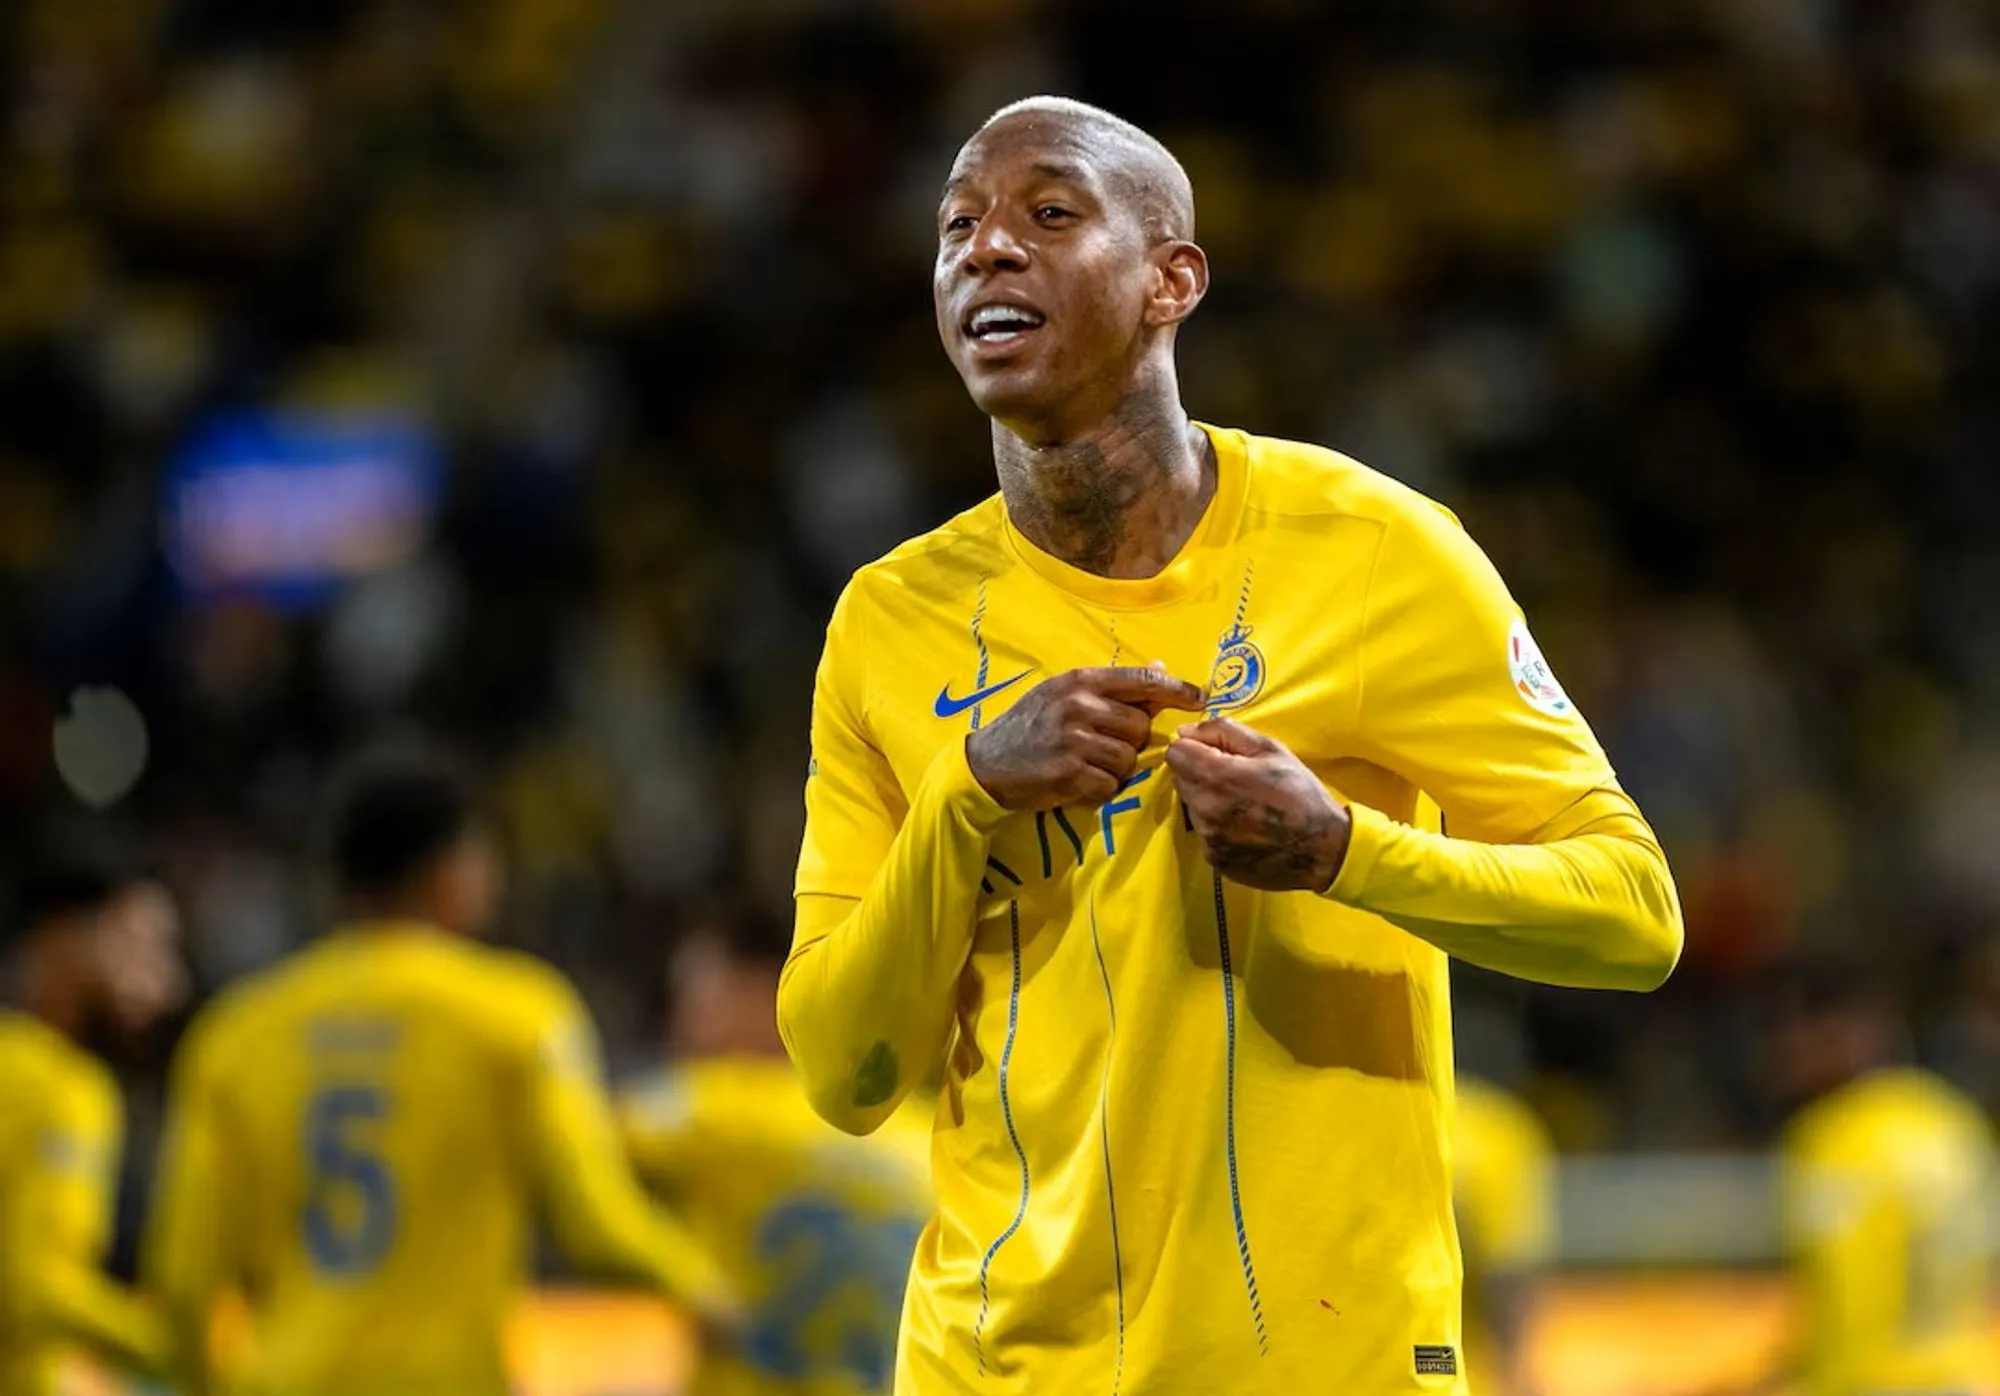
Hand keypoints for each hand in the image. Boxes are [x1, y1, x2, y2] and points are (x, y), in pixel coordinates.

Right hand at [966, 665, 1204, 809]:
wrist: (986, 764)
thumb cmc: (1029, 725)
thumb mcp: (1064, 692)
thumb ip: (1111, 684)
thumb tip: (1160, 667)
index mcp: (1081, 681)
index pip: (1142, 680)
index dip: (1176, 689)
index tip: (1200, 697)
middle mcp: (1080, 706)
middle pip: (1140, 726)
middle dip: (1131, 740)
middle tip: (1103, 745)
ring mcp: (1074, 740)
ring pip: (1128, 758)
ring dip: (1116, 768)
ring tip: (1087, 764)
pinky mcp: (1069, 773)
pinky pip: (1110, 784)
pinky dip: (1100, 788)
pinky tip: (1077, 781)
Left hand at [1166, 717, 1351, 891]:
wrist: (1323, 848)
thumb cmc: (1300, 792)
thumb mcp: (1270, 749)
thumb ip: (1224, 732)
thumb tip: (1186, 732)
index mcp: (1218, 777)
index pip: (1175, 753)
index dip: (1193, 747)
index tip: (1213, 751)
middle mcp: (1205, 809)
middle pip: (1179, 779)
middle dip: (1199, 771)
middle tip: (1233, 776)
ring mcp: (1208, 838)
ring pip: (1190, 806)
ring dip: (1207, 798)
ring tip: (1242, 802)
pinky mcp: (1214, 859)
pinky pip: (1203, 832)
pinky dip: (1216, 824)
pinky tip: (1244, 825)